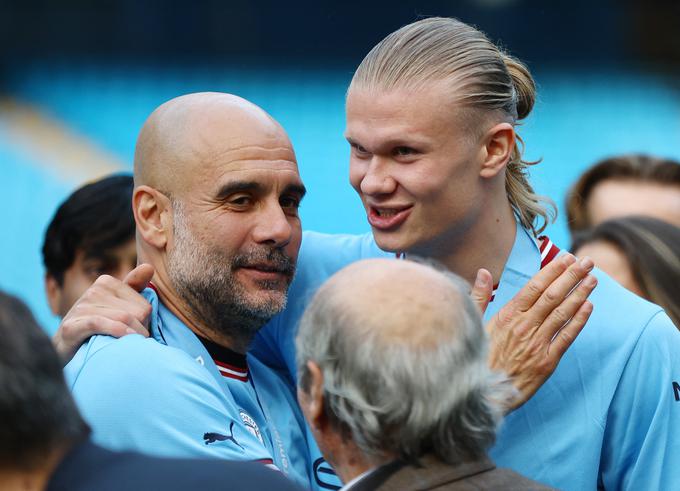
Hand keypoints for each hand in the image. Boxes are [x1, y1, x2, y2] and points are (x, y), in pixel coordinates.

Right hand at [53, 264, 154, 365]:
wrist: (65, 349)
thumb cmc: (98, 326)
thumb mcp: (118, 304)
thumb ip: (134, 286)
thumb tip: (149, 266)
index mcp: (106, 282)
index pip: (145, 306)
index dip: (146, 324)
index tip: (139, 333)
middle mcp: (93, 291)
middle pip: (137, 313)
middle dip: (140, 331)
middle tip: (133, 343)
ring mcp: (80, 308)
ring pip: (123, 319)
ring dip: (132, 337)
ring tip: (130, 347)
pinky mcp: (70, 326)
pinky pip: (100, 324)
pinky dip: (116, 331)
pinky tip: (124, 340)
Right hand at [474, 254, 595, 410]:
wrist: (483, 395)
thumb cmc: (477, 359)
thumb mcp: (473, 324)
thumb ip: (478, 296)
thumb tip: (483, 272)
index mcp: (507, 315)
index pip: (534, 287)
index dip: (552, 271)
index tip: (565, 258)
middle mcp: (524, 326)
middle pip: (553, 295)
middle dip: (571, 276)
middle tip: (587, 262)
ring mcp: (537, 343)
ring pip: (562, 313)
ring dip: (580, 293)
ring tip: (592, 278)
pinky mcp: (547, 361)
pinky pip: (566, 336)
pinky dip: (579, 320)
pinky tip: (588, 307)